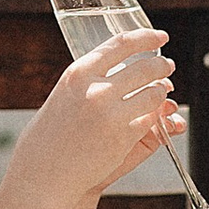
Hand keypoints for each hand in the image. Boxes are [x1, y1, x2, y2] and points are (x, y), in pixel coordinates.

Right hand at [11, 27, 181, 205]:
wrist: (43, 171)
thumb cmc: (51, 135)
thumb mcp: (66, 95)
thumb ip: (92, 79)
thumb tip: (124, 69)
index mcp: (79, 73)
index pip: (121, 44)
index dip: (146, 38)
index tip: (159, 37)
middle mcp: (96, 89)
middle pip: (145, 67)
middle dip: (162, 65)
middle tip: (166, 66)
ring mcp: (111, 114)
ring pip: (154, 94)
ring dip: (162, 92)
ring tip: (160, 92)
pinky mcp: (123, 137)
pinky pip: (151, 120)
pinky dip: (155, 117)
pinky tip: (151, 118)